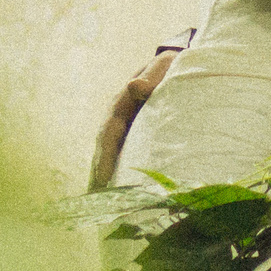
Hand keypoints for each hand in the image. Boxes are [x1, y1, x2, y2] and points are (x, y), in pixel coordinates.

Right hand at [89, 48, 179, 187]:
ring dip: (102, 178)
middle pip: (104, 148)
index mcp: (122, 103)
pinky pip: (120, 156)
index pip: (109, 131)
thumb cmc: (169, 67)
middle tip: (97, 201)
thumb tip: (135, 86)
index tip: (102, 177)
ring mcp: (123, 128)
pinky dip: (113, 174)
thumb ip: (151, 76)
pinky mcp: (132, 135)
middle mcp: (117, 118)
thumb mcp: (162, 67)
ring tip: (99, 206)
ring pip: (108, 155)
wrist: (172, 65)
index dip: (105, 154)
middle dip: (99, 173)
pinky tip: (114, 196)